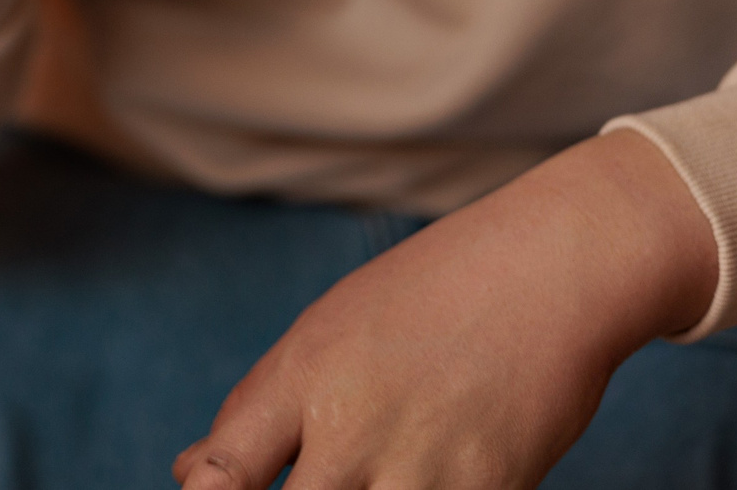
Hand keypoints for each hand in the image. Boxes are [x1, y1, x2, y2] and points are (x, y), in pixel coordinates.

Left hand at [175, 130, 720, 489]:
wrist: (544, 269)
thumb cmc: (425, 296)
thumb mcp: (323, 331)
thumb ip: (258, 411)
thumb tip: (192, 473)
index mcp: (300, 380)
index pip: (224, 473)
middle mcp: (352, 429)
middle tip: (317, 483)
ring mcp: (422, 467)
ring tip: (369, 478)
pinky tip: (427, 476)